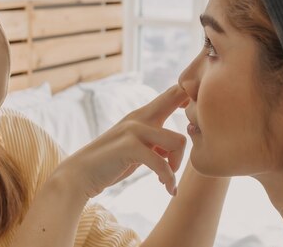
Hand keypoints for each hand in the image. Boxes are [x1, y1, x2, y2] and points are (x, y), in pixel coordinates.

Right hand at [53, 85, 188, 199]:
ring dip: (178, 164)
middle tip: (201, 132)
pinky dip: (168, 179)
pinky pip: (162, 163)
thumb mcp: (139, 147)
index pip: (173, 93)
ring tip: (168, 178)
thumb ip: (158, 140)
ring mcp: (134, 129)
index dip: (192, 95)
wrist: (81, 175)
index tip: (201, 115)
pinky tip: (168, 190)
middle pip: (176, 95)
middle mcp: (140, 116)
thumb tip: (182, 142)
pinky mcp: (129, 147)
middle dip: (193, 107)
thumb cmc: (113, 162)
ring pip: (178, 140)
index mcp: (144, 114)